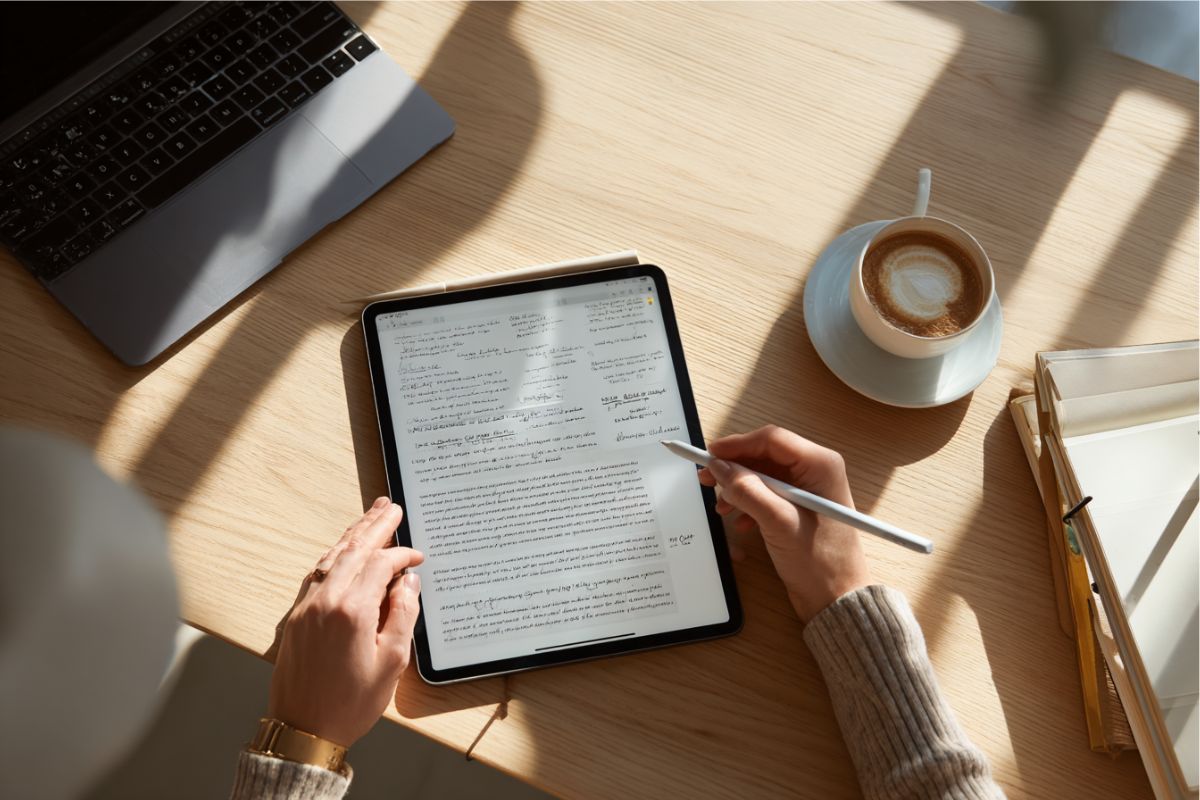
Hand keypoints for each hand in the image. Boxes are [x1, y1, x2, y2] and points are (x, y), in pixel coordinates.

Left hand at [268, 497, 423, 746]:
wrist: (303, 730)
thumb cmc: (350, 703)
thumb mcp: (392, 662)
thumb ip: (403, 615)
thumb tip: (407, 583)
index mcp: (352, 610)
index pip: (380, 565)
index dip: (401, 555)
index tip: (418, 557)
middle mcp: (325, 600)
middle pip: (353, 550)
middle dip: (375, 526)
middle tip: (391, 507)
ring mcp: (306, 607)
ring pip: (332, 557)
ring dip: (352, 534)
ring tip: (370, 517)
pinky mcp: (296, 617)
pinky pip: (317, 573)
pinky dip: (333, 555)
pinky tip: (342, 549)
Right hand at [698, 426, 870, 621]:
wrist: (836, 599)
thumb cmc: (819, 562)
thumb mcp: (778, 522)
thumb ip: (747, 490)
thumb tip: (718, 467)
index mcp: (820, 465)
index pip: (770, 440)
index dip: (736, 445)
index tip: (708, 454)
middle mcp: (816, 471)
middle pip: (764, 456)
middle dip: (734, 468)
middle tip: (706, 479)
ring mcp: (808, 489)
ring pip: (762, 475)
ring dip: (739, 488)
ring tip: (722, 508)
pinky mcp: (800, 507)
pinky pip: (767, 493)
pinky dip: (749, 503)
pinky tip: (741, 523)